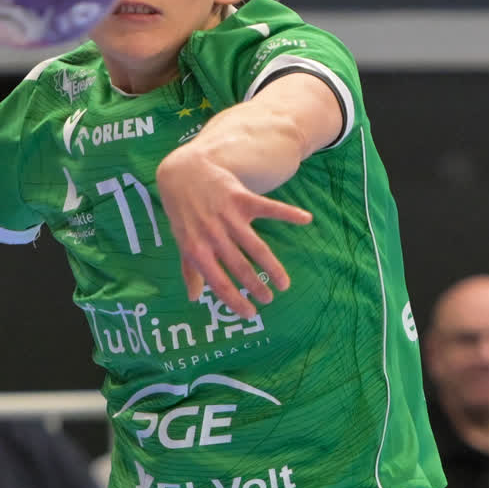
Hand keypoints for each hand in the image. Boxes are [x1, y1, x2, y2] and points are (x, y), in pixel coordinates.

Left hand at [155, 150, 311, 319]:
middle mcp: (212, 234)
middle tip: (269, 299)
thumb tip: (194, 298)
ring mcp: (228, 216)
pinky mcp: (240, 198)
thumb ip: (190, 270)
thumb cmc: (183, 212)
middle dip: (255, 286)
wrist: (183, 173)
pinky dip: (288, 213)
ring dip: (272, 267)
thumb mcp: (182, 242)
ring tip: (283, 284)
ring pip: (255, 246)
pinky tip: (306, 219)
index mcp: (196, 249)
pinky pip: (267, 208)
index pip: (218, 282)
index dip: (234, 300)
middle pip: (239, 266)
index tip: (250, 314)